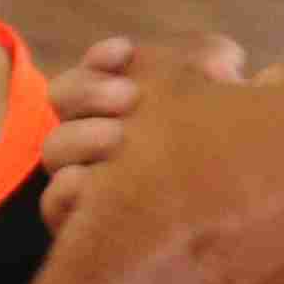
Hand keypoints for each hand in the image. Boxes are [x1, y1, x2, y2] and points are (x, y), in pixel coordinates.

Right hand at [36, 32, 241, 232]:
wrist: (228, 232)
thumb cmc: (218, 155)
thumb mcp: (225, 107)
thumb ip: (218, 72)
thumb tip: (223, 57)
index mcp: (114, 104)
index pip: (91, 68)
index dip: (99, 59)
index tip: (125, 52)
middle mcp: (90, 138)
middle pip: (61, 99)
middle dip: (90, 91)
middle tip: (130, 95)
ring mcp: (80, 181)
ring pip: (54, 150)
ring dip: (80, 136)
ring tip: (119, 137)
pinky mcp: (80, 226)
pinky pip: (55, 204)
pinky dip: (70, 189)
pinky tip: (95, 183)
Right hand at [58, 59, 283, 283]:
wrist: (134, 279)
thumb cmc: (150, 170)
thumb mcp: (165, 87)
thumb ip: (205, 63)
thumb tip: (227, 59)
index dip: (246, 105)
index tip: (210, 126)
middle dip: (274, 171)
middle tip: (212, 187)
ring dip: (276, 231)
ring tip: (215, 242)